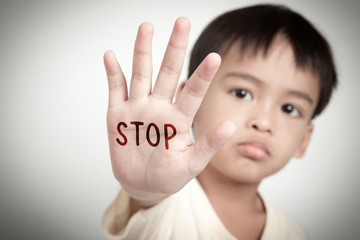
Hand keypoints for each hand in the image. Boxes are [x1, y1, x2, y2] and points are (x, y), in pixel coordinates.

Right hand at [104, 17, 234, 203]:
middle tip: (182, 22)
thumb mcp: (192, 164)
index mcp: (179, 118)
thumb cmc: (170, 176)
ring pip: (141, 74)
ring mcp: (138, 109)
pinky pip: (116, 89)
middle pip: (167, 72)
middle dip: (174, 48)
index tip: (214, 57)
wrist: (143, 185)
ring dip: (143, 51)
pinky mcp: (118, 115)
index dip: (202, 75)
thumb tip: (230, 126)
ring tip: (147, 28)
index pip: (193, 91)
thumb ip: (208, 145)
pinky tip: (111, 55)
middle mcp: (159, 107)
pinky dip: (113, 73)